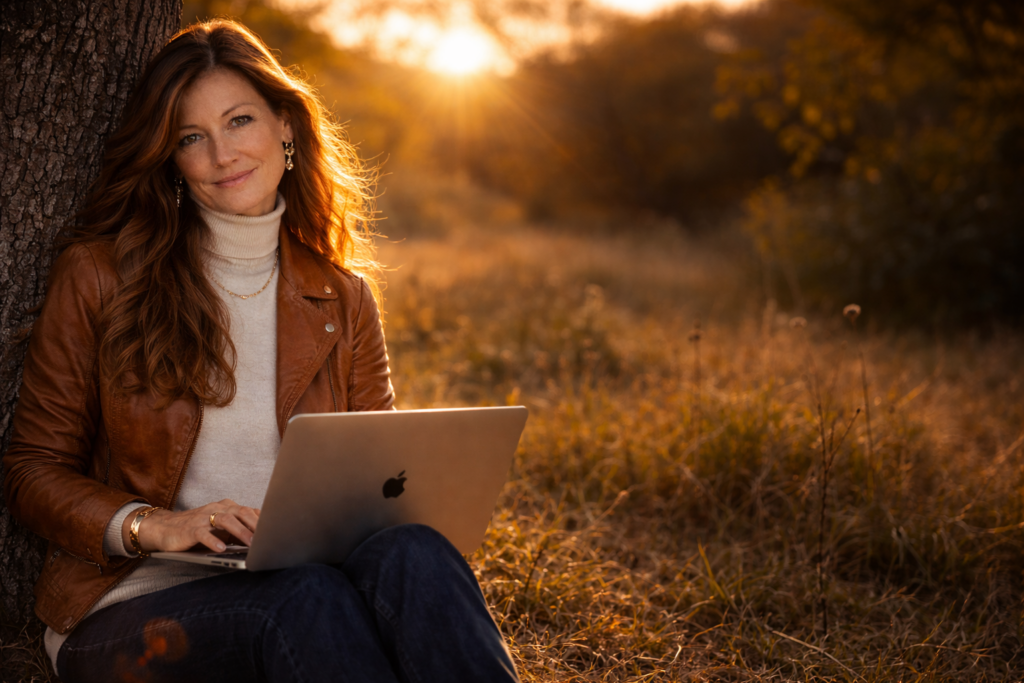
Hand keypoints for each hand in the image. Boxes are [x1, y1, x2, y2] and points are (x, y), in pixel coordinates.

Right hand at [122, 499, 259, 553]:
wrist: (165, 528)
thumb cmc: (198, 529)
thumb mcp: (221, 529)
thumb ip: (239, 530)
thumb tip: (261, 542)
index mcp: (228, 507)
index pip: (250, 511)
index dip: (264, 521)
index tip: (277, 532)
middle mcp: (217, 508)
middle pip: (241, 512)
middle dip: (256, 525)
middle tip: (268, 538)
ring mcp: (203, 517)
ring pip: (225, 520)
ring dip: (240, 532)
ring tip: (250, 544)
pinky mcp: (190, 529)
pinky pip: (203, 534)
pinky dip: (213, 541)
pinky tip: (221, 549)